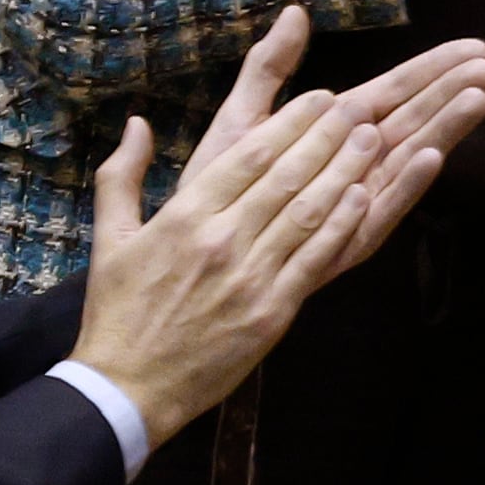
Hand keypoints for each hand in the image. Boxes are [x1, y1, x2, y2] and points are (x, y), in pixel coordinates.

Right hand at [68, 10, 452, 443]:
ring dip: (345, 171)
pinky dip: (342, 226)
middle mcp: (220, 240)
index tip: (320, 98)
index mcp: (182, 217)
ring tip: (374, 138)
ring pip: (307, 212)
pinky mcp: (272, 312)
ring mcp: (249, 277)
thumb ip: (122, 174)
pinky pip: (315, 260)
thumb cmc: (118, 311)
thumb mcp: (109, 236)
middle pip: (285, 177)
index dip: (290, 123)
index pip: (247, 157)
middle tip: (362, 107)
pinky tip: (365, 197)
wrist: (127, 385)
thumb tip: (138, 122)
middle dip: (328, 137)